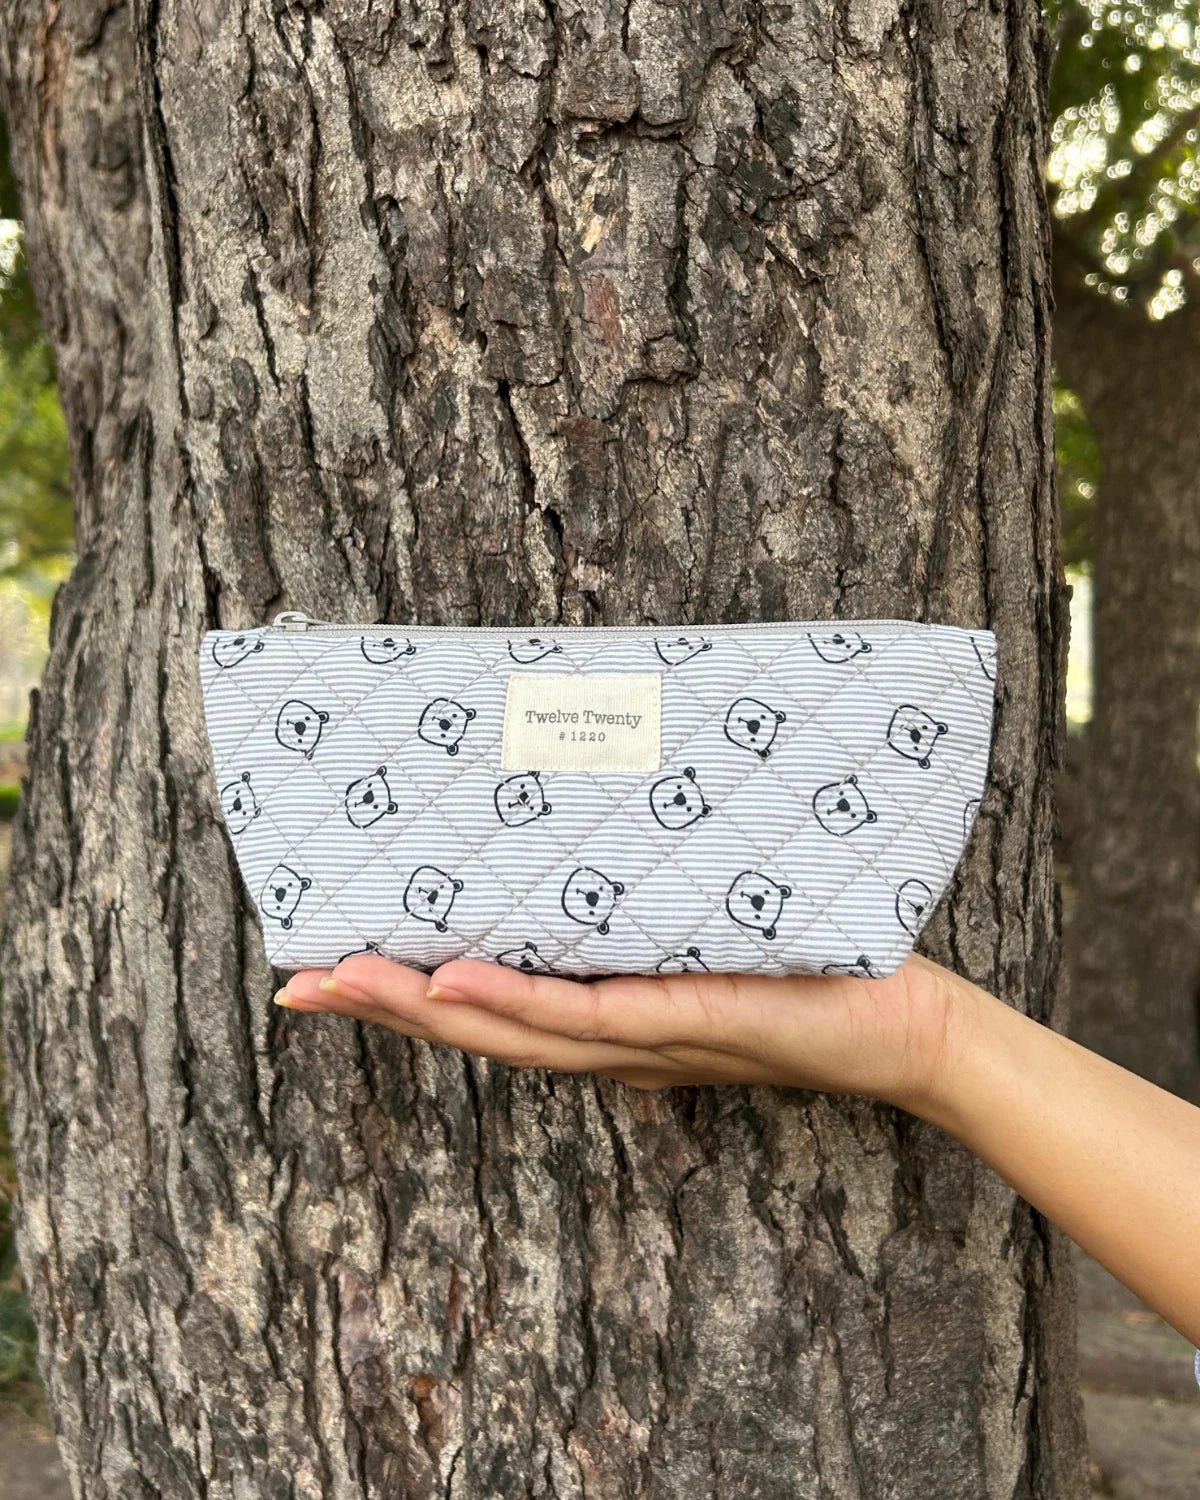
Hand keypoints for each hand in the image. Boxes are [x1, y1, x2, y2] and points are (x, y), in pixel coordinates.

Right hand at [276, 950, 962, 1110]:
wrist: (902, 1023)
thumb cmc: (808, 968)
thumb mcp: (705, 927)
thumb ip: (647, 902)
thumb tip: (598, 825)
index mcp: (606, 1021)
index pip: (490, 1010)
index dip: (407, 995)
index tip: (332, 969)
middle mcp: (609, 1043)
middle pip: (476, 1029)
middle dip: (383, 1008)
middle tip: (298, 986)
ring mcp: (641, 1041)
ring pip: (511, 1031)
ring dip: (421, 1008)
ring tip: (344, 981)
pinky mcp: (684, 1025)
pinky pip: (585, 1018)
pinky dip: (514, 1003)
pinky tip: (455, 983)